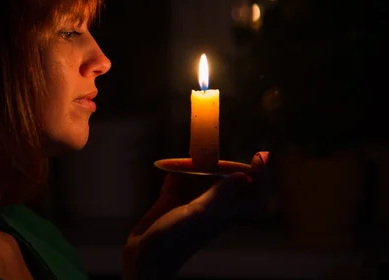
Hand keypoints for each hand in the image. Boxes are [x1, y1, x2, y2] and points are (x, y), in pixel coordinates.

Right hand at [123, 152, 270, 279]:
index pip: (256, 198)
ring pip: (203, 181)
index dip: (262, 179)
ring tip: (197, 150)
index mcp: (225, 213)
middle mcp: (211, 208)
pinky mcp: (169, 204)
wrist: (145, 259)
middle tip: (222, 149)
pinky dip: (176, 171)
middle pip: (231, 186)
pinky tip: (171, 163)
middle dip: (230, 166)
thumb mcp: (200, 214)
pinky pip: (177, 183)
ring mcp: (190, 206)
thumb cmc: (176, 239)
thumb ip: (220, 194)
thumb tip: (242, 176)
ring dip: (202, 165)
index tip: (258, 156)